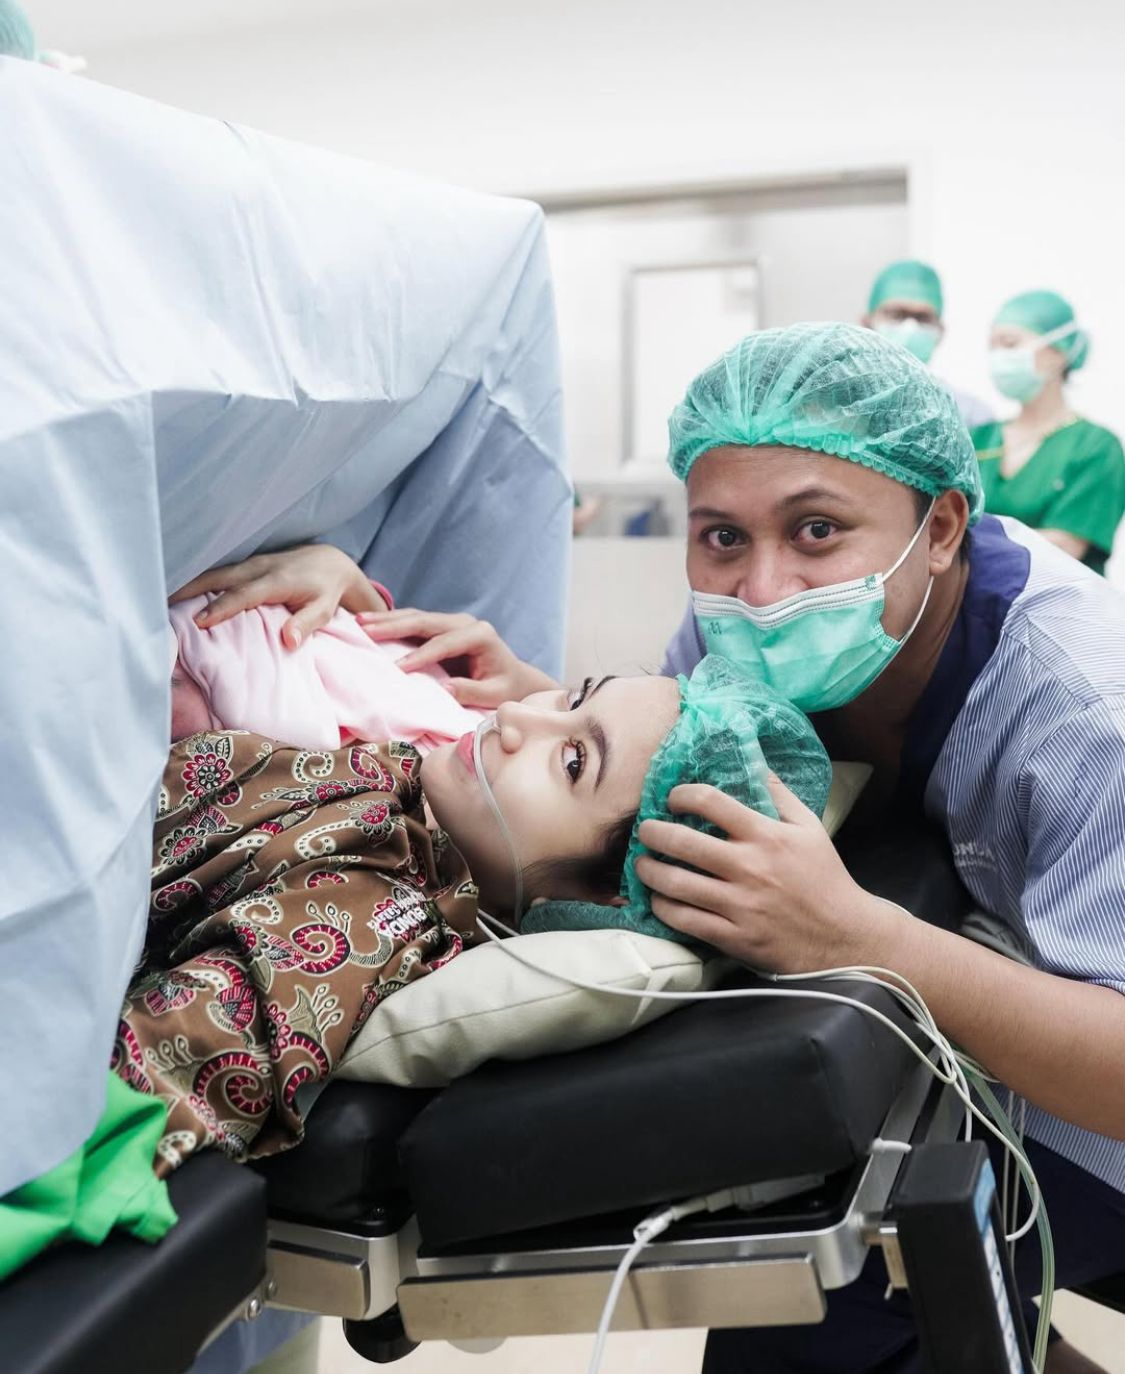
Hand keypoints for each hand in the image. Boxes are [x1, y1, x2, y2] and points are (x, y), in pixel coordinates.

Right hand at [169, 544, 387, 648]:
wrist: (330, 562)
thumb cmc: (327, 591)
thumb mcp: (324, 609)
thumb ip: (307, 624)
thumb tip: (289, 641)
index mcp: (278, 581)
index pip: (244, 594)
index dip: (222, 608)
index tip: (200, 622)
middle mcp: (259, 568)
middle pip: (219, 578)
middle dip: (190, 590)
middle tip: (161, 605)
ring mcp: (251, 563)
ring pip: (215, 573)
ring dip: (189, 585)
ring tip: (161, 599)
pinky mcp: (247, 565)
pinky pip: (219, 574)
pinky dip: (199, 582)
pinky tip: (181, 594)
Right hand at [355, 608, 558, 707]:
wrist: (515, 678)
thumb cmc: (506, 689)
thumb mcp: (494, 695)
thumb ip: (471, 691)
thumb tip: (444, 689)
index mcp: (480, 635)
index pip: (444, 644)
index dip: (419, 656)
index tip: (396, 669)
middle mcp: (466, 622)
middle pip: (425, 622)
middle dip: (393, 626)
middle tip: (364, 629)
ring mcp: (453, 622)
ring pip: (416, 617)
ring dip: (387, 619)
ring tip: (359, 621)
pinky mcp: (443, 627)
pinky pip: (415, 622)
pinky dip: (393, 622)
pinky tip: (371, 623)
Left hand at [633, 775, 898, 972]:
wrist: (844, 937)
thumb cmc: (824, 878)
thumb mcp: (810, 827)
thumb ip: (779, 794)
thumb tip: (754, 761)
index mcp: (767, 835)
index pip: (710, 801)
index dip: (681, 795)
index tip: (672, 799)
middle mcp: (749, 867)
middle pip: (683, 842)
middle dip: (653, 832)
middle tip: (645, 830)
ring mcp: (740, 905)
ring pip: (676, 883)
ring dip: (649, 871)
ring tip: (642, 864)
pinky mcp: (734, 937)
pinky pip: (685, 920)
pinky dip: (663, 907)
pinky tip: (658, 898)